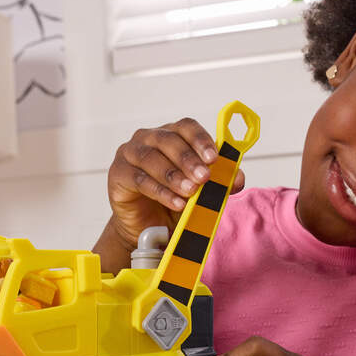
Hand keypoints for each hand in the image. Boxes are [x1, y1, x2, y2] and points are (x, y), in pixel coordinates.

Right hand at [107, 118, 244, 251]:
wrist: (146, 228)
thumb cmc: (172, 203)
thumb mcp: (201, 193)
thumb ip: (219, 183)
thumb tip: (238, 178)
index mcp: (170, 135)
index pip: (186, 127)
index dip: (200, 140)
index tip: (214, 158)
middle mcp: (147, 139)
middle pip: (168, 140)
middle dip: (188, 159)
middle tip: (203, 177)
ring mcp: (129, 154)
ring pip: (151, 158)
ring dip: (173, 175)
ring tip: (190, 192)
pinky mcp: (118, 174)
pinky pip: (139, 180)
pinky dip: (160, 191)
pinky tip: (175, 202)